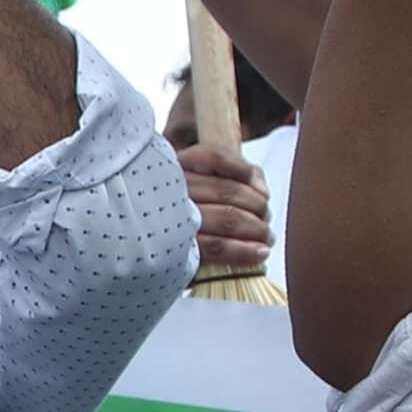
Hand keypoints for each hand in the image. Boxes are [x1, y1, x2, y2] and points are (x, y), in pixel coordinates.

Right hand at [174, 138, 272, 267]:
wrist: (145, 254)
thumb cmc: (182, 217)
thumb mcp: (203, 185)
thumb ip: (235, 173)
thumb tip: (263, 191)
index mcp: (176, 168)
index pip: (216, 156)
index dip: (246, 171)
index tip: (262, 191)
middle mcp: (171, 189)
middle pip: (228, 190)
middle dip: (258, 207)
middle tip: (266, 219)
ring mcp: (173, 220)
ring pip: (228, 217)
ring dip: (256, 229)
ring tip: (266, 238)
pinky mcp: (177, 250)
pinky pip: (218, 246)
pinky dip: (244, 250)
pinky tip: (259, 252)